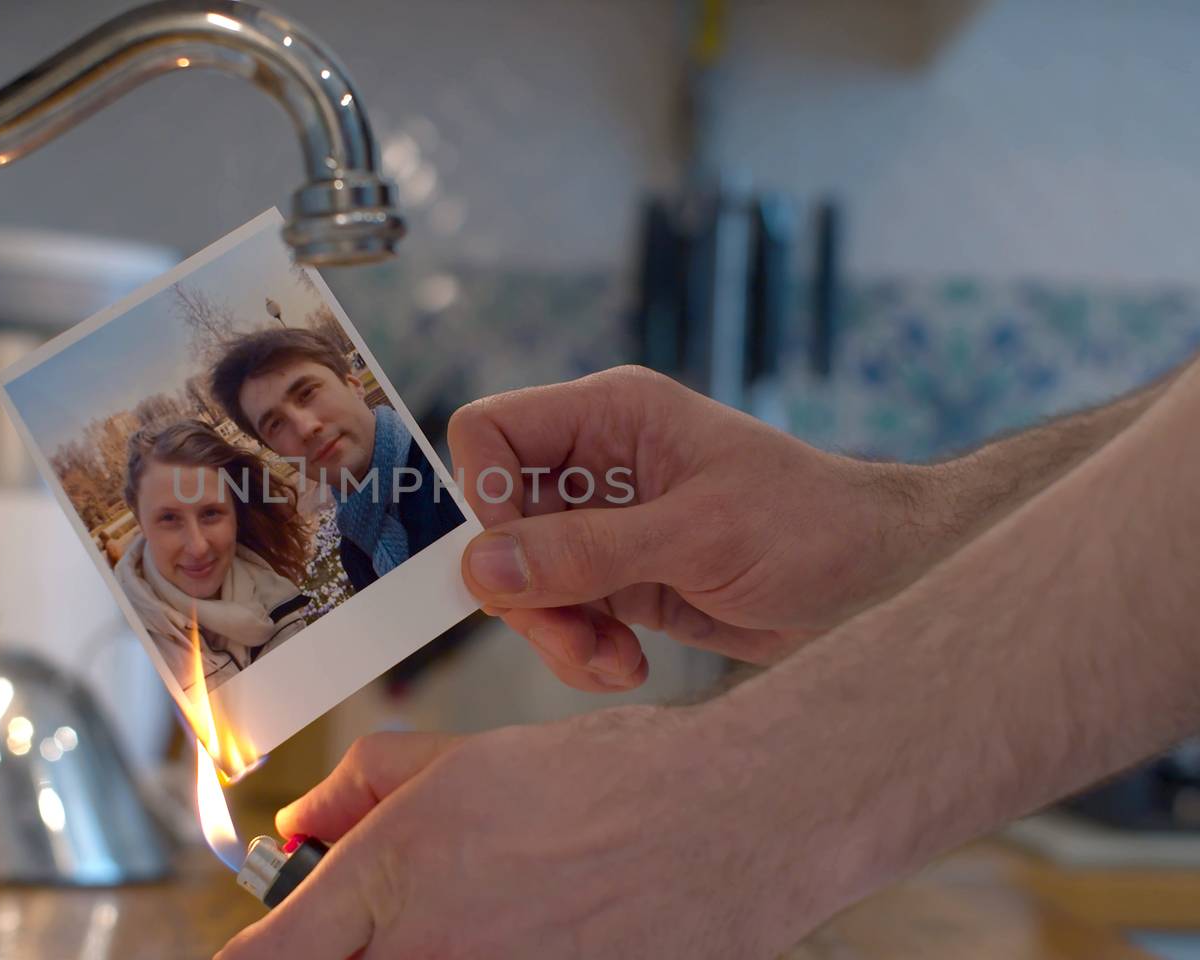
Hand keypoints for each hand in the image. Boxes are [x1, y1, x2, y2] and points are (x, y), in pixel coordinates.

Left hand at [214, 708, 830, 959]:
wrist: (726, 827)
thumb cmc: (605, 785)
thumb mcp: (457, 758)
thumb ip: (358, 788)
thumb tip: (301, 822)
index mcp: (389, 886)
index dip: (254, 955)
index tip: (267, 942)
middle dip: (345, 950)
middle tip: (377, 919)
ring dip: (414, 956)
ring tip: (475, 915)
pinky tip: (526, 933)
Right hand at [447, 365, 939, 689]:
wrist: (884, 583)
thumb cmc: (813, 526)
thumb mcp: (700, 536)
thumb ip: (586, 551)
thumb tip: (481, 568)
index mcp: (610, 417)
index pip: (490, 434)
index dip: (483, 497)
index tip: (513, 562)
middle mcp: (595, 466)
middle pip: (496, 522)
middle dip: (525, 591)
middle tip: (575, 636)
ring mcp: (603, 527)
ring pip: (521, 581)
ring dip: (555, 632)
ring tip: (615, 662)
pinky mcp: (619, 582)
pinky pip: (560, 618)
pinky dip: (580, 652)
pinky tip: (629, 667)